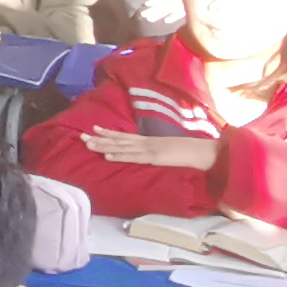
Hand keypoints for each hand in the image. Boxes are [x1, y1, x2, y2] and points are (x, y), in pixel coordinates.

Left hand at [85, 130, 226, 175]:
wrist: (205, 152)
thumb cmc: (191, 153)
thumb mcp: (171, 152)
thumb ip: (160, 153)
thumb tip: (154, 156)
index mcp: (151, 141)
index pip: (126, 137)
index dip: (109, 134)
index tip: (94, 129)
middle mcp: (147, 143)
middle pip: (119, 140)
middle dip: (99, 138)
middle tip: (80, 135)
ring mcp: (149, 149)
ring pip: (121, 147)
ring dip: (103, 146)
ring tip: (87, 143)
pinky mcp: (154, 157)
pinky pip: (133, 157)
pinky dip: (119, 155)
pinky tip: (106, 155)